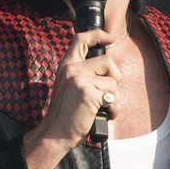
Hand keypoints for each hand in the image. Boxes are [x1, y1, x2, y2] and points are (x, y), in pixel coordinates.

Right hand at [23, 28, 120, 168]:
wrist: (55, 134)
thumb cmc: (66, 115)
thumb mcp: (69, 87)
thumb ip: (82, 75)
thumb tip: (107, 69)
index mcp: (67, 66)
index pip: (81, 39)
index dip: (98, 34)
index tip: (109, 37)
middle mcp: (72, 69)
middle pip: (108, 61)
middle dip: (114, 79)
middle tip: (106, 94)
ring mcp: (79, 80)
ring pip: (113, 82)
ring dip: (113, 98)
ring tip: (102, 108)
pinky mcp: (88, 93)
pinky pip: (113, 98)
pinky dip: (113, 109)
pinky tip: (104, 115)